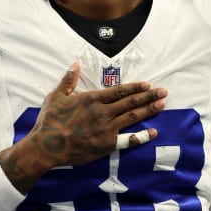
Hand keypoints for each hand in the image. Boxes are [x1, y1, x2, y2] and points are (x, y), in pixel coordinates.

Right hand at [29, 62, 166, 166]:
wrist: (47, 146)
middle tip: (163, 92)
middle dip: (148, 97)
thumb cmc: (50, 121)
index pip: (119, 91)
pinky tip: (153, 132)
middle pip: (130, 102)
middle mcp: (103, 112)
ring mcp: (106, 129)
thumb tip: (75, 64)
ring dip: (148, 110)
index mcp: (92, 99)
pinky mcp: (107, 145)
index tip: (147, 85)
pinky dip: (142, 136)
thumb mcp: (56, 96)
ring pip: (132, 117)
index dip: (135, 87)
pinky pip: (128, 139)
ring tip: (162, 105)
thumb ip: (68, 80)